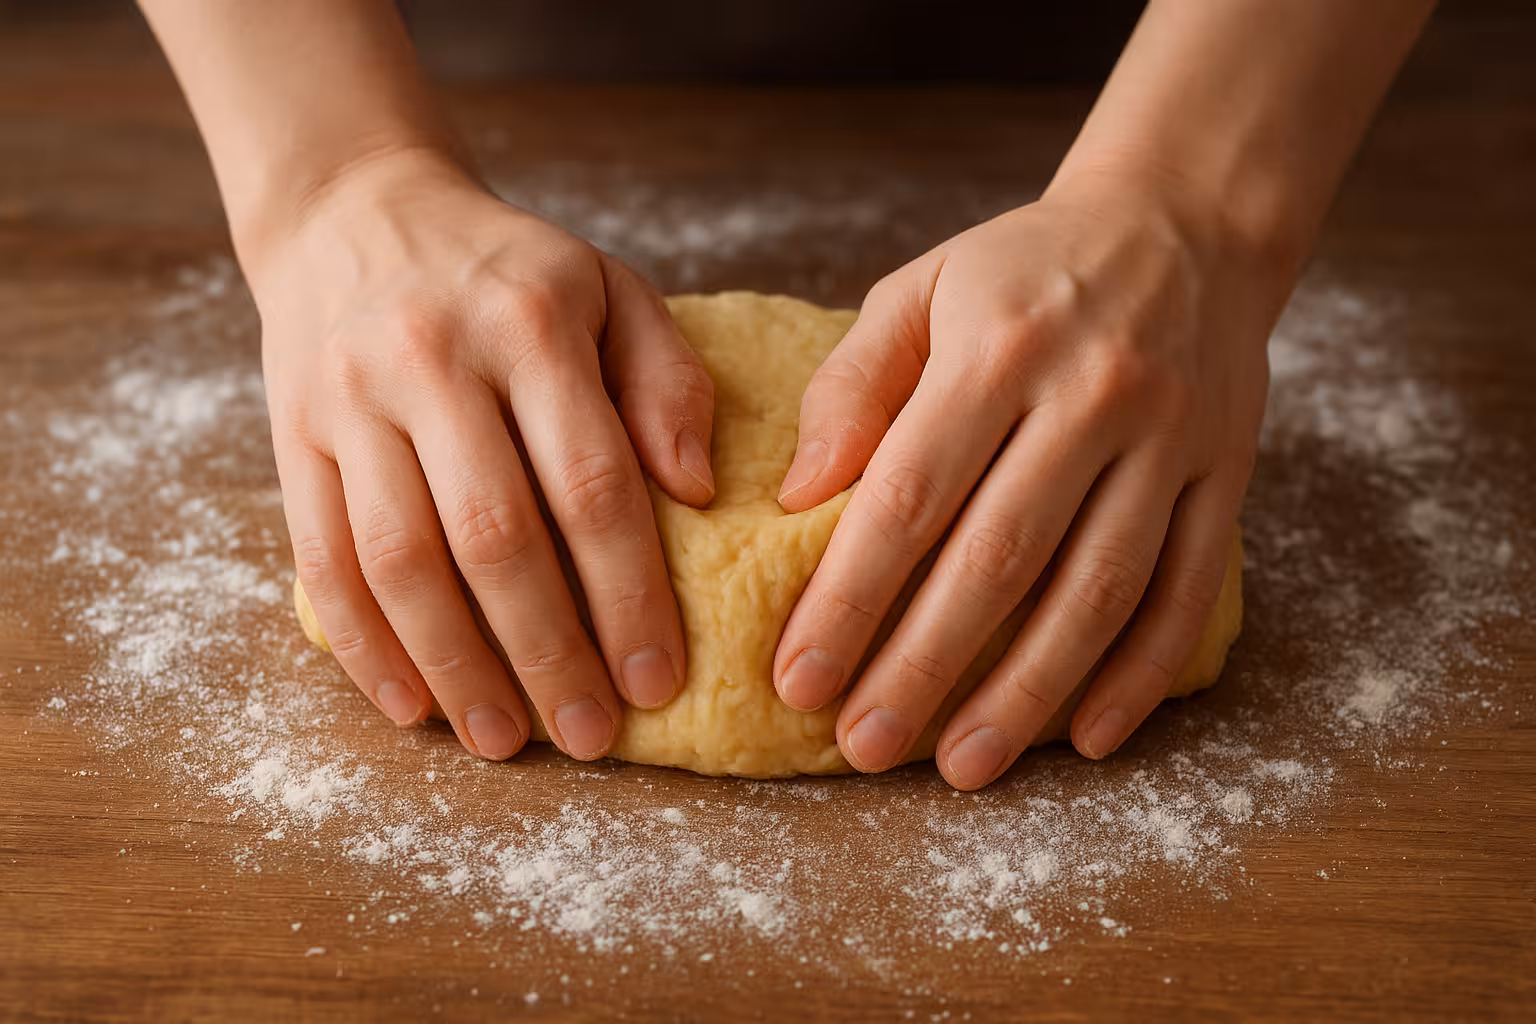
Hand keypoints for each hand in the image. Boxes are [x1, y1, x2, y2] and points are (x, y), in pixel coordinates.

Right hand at [256, 150, 715, 761]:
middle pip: (495, 537)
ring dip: (455, 666)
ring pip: (400, 560)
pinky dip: (366, 644)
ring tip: (502, 739)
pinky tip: (411, 703)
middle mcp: (434, 360)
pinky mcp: (294, 435)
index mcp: (532, 326)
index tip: (657, 680)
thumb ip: (667, 382)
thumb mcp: (611, 290)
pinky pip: (322, 557)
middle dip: (548, 652)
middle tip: (587, 735)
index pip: (591, 484)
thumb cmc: (511, 272)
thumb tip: (697, 492)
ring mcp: (351, 399)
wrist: (357, 211)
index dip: (627, 594)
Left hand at [772, 171, 1285, 788]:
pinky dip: (1140, 672)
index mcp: (998, 348)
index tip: (799, 677)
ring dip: (1027, 691)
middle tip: (864, 745)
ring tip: (964, 764)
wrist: (1184, 224)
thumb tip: (798, 496)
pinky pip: (1184, 589)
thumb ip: (854, 384)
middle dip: (923, 666)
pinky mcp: (1224, 472)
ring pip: (1096, 591)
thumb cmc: (1024, 270)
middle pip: (998, 560)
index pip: (908, 495)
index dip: (850, 597)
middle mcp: (1091, 395)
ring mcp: (1169, 439)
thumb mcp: (923, 288)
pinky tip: (1090, 735)